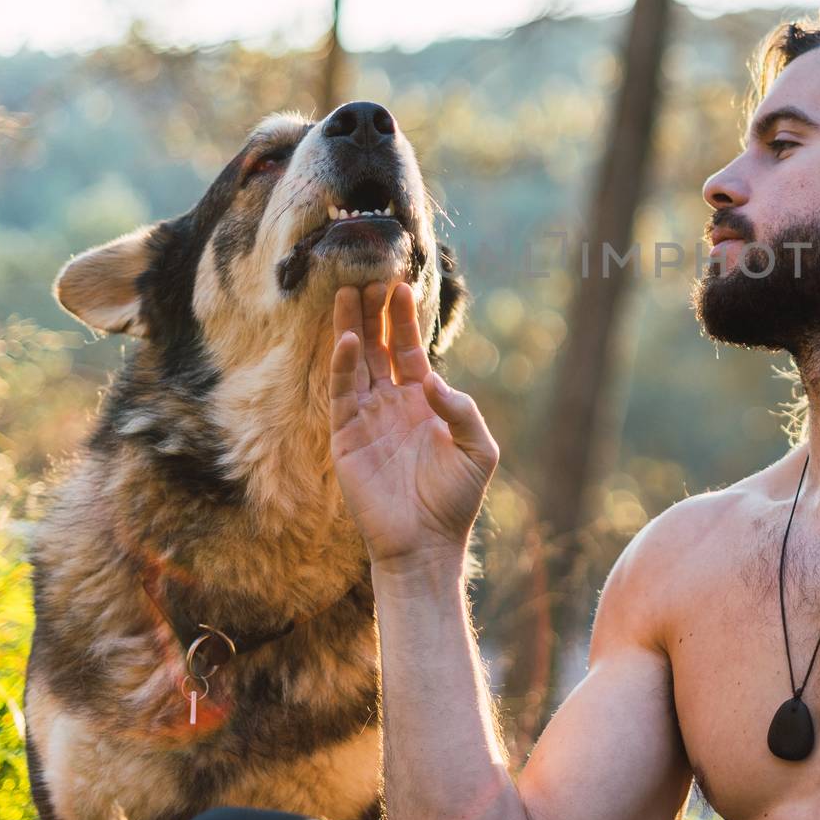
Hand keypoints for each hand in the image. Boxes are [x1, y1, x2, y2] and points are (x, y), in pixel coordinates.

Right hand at [328, 281, 498, 569]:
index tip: (400, 284)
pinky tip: (344, 340)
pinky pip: (342, 394)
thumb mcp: (478, 450)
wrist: (426, 545)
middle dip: (373, 313)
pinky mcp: (346, 438)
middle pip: (378, 347)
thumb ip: (462, 410)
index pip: (410, 350)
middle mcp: (392, 404)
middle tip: (368, 274)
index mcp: (423, 402)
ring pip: (355, 363)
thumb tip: (432, 380)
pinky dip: (341, 366)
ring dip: (351, 328)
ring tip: (347, 292)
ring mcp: (367, 419)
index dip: (404, 319)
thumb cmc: (455, 500)